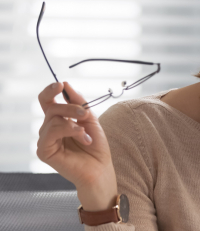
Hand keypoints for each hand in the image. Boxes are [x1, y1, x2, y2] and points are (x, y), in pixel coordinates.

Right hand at [37, 81, 117, 210]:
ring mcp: (45, 140)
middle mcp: (49, 128)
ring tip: (87, 132)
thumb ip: (78, 102)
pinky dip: (70, 130)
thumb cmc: (96, 146)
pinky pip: (51, 132)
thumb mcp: (90, 119)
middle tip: (85, 113)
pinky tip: (84, 139)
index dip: (51, 90)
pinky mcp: (44, 151)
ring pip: (52, 118)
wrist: (100, 168)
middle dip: (70, 106)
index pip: (47, 100)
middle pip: (51, 107)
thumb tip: (66, 84)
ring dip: (73, 121)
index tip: (61, 84)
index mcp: (59, 119)